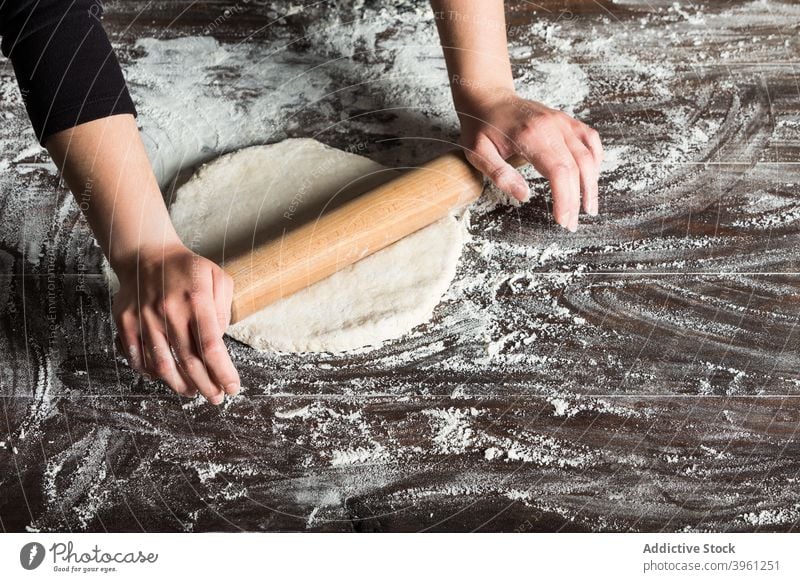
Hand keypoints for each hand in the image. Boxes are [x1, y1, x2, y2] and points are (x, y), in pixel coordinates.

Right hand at [112, 242, 239, 403]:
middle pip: (189, 361)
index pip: (212, 346)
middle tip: (216, 398)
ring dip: (180, 385)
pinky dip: (152, 373)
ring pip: (162, 364)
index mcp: (196, 300)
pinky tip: (167, 378)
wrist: (147, 253)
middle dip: (206, 385)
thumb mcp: (217, 277)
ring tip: (193, 393)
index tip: (232, 387)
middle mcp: (169, 311)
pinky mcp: (126, 322)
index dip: (223, 372)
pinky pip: (138, 357)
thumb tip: (219, 340)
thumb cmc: (188, 269)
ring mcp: (144, 318)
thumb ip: (223, 309)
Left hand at [457, 88, 603, 230]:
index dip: (565, 199)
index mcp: (531, 136)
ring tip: (588, 208)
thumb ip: (500, 174)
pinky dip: (595, 159)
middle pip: (578, 167)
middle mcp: (552, 126)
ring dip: (592, 183)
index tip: (563, 220)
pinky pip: (589, 139)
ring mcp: (562, 121)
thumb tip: (524, 195)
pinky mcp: (565, 120)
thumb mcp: (478, 153)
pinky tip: (591, 177)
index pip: (559, 172)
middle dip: (579, 199)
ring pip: (588, 155)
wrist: (487, 97)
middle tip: (572, 224)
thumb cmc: (481, 126)